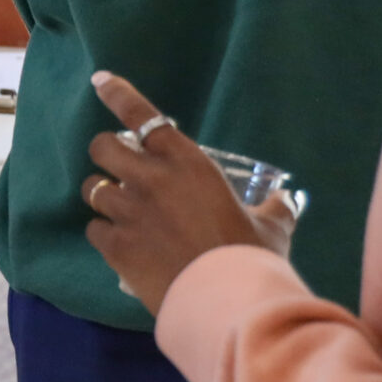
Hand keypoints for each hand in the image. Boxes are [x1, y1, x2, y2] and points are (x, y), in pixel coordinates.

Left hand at [81, 71, 298, 315]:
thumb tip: (289, 202)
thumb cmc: (251, 256)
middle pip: (102, 147)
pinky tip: (119, 244)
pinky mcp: (115, 246)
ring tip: (119, 210)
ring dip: (103, 195)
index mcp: (186, 162)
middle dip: (106, 153)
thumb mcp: (271, 226)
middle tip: (120, 168)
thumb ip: (275, 209)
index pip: (143, 115)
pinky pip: (93, 229)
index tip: (100, 80)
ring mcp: (128, 211)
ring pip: (92, 188)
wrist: (226, 301)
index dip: (117, 94)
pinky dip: (103, 233)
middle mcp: (150, 179)